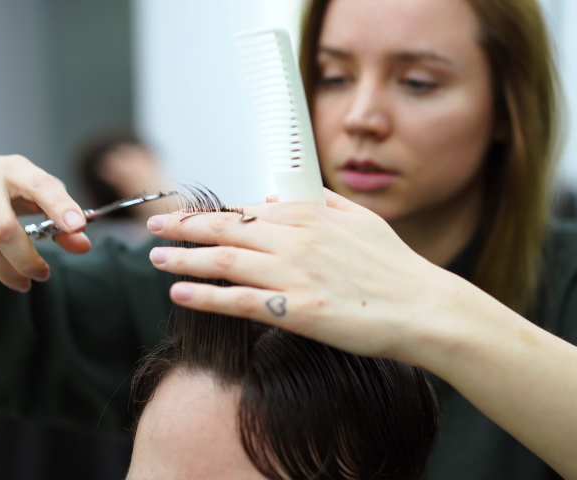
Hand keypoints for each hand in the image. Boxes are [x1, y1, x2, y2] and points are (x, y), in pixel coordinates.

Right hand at [0, 149, 90, 290]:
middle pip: (4, 228)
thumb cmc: (7, 187)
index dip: (61, 207)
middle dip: (26, 261)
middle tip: (42, 275)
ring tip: (20, 279)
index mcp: (17, 168)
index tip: (78, 227)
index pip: (42, 186)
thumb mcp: (38, 195)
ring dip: (3, 269)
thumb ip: (63, 218)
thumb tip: (83, 244)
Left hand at [146, 189, 464, 361]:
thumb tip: (285, 193)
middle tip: (153, 227)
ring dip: (184, 258)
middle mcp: (296, 240)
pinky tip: (179, 292)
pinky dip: (205, 296)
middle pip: (225, 229)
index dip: (211, 213)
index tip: (187, 216)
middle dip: (183, 227)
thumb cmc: (396, 267)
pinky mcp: (296, 310)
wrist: (423, 307)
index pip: (247, 209)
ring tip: (155, 258)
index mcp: (311, 216)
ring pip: (224, 261)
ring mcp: (294, 275)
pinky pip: (239, 302)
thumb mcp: (362, 219)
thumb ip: (321, 201)